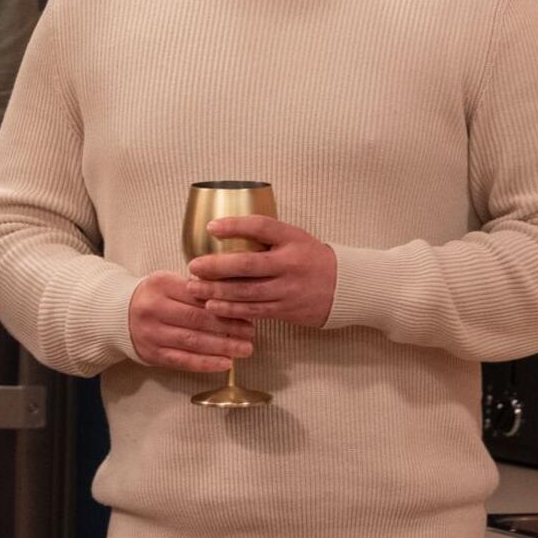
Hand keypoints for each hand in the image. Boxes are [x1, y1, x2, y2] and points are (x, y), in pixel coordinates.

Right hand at [127, 271, 255, 372]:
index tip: (245, 308)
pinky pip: (183, 360)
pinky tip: (225, 363)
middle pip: (197, 319)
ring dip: (222, 346)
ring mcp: (152, 334)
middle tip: (251, 331)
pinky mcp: (153, 354)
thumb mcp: (168, 282)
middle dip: (228, 326)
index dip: (223, 303)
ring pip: (192, 342)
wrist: (118, 315)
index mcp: (160, 285)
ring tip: (245, 348)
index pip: (197, 294)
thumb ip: (194, 288)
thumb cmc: (153, 297)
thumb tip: (232, 295)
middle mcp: (153, 309)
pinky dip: (206, 363)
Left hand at [186, 215, 337, 327]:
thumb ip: (267, 237)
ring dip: (217, 291)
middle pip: (247, 264)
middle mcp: (290, 263)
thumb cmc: (311, 258)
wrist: (344, 286)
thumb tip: (225, 232)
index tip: (211, 227)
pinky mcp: (286, 309)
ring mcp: (288, 289)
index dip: (235, 226)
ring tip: (196, 288)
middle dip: (216, 266)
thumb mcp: (294, 238)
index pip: (261, 227)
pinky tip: (213, 306)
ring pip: (247, 292)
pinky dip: (231, 309)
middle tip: (194, 266)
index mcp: (292, 238)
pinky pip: (254, 311)